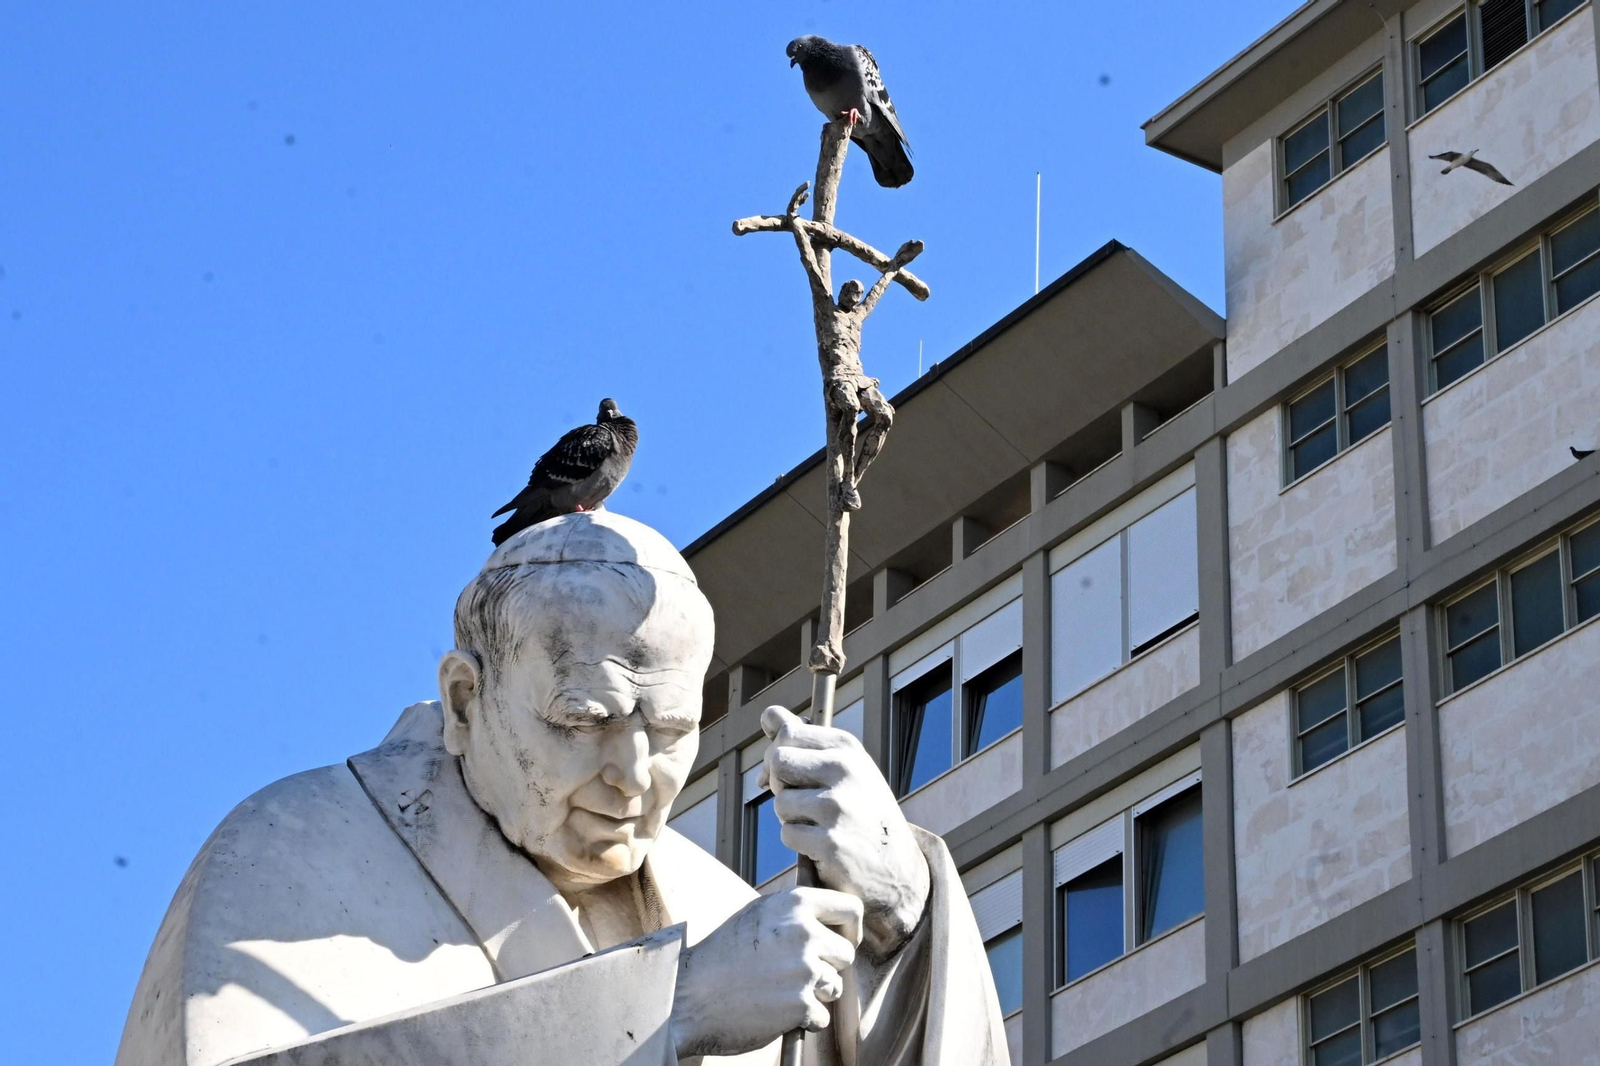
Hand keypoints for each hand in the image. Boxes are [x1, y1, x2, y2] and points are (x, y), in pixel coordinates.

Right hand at [671, 887, 862, 1057]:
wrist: (690, 997)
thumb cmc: (721, 956)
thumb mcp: (757, 915)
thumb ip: (793, 912)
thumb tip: (826, 917)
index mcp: (794, 904)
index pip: (851, 908)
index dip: (850, 928)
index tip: (840, 941)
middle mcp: (804, 932)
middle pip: (847, 953)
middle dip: (828, 967)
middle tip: (796, 974)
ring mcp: (804, 969)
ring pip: (835, 986)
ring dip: (815, 994)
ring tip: (779, 991)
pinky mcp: (801, 1004)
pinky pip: (821, 1016)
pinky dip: (803, 1020)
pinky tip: (776, 1011)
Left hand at [759, 705, 930, 957]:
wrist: (898, 869)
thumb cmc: (863, 813)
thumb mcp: (845, 768)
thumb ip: (804, 740)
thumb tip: (768, 713)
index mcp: (848, 748)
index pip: (787, 734)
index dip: (778, 756)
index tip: (791, 774)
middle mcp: (846, 770)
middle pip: (778, 763)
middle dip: (781, 785)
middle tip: (803, 802)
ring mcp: (838, 806)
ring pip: (781, 802)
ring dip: (792, 818)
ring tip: (821, 825)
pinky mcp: (830, 842)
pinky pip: (787, 834)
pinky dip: (799, 843)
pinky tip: (823, 846)